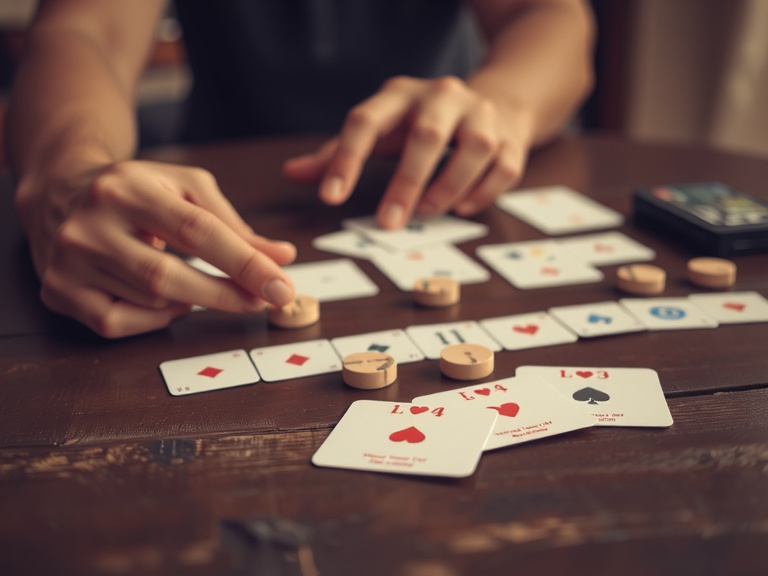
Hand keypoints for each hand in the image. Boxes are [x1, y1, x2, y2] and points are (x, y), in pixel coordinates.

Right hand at [16, 160, 295, 337]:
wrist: (59, 190)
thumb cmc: (137, 191)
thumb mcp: (185, 187)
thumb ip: (234, 223)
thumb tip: (281, 258)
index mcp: (127, 188)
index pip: (196, 230)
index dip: (244, 262)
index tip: (281, 285)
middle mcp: (90, 225)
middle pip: (169, 277)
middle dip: (225, 295)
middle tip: (263, 301)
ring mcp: (67, 262)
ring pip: (150, 303)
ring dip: (189, 300)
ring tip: (198, 283)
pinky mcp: (58, 291)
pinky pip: (118, 324)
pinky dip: (153, 319)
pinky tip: (164, 299)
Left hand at [283, 75, 529, 228]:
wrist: (493, 104)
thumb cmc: (420, 126)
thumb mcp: (380, 132)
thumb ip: (336, 154)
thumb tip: (290, 173)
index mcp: (399, 96)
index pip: (366, 121)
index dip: (346, 159)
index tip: (331, 198)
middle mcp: (442, 97)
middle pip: (426, 136)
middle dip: (406, 183)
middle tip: (388, 225)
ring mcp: (482, 115)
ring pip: (473, 149)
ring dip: (447, 187)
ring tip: (426, 214)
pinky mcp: (511, 139)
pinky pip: (502, 167)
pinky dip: (482, 192)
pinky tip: (462, 208)